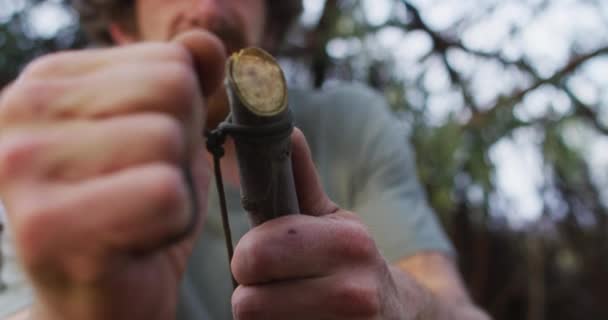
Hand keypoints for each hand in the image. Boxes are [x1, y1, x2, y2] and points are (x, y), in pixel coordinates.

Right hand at [0, 31, 224, 319]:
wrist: (103, 299)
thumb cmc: (137, 213)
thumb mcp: (170, 136)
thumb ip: (186, 82)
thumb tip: (207, 42)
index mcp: (49, 81)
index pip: (170, 62)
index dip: (184, 116)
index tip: (148, 156)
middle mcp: (21, 109)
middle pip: (172, 92)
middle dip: (182, 149)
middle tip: (148, 188)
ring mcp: (23, 165)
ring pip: (167, 140)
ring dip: (176, 189)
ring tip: (141, 214)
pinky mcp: (46, 224)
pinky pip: (164, 194)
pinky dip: (171, 222)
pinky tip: (137, 240)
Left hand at [230, 130, 409, 319]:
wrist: (396, 312)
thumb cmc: (352, 260)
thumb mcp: (334, 220)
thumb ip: (302, 179)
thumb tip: (287, 129)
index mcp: (348, 243)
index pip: (259, 254)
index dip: (247, 257)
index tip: (257, 257)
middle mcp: (353, 291)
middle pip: (248, 302)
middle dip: (249, 291)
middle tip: (266, 284)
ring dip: (261, 314)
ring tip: (285, 304)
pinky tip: (296, 318)